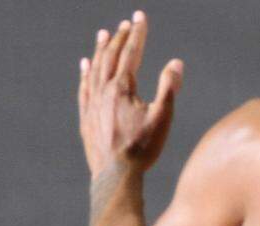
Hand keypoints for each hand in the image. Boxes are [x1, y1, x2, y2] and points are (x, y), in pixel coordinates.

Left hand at [78, 11, 182, 178]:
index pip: (131, 53)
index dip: (137, 33)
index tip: (140, 17)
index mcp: (122, 89)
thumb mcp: (162, 118)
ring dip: (101, 51)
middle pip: (110, 57)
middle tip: (126, 23)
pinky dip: (85, 74)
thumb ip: (169, 88)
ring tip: (104, 35)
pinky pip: (84, 88)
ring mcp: (92, 105)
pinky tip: (85, 66)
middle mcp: (103, 93)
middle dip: (120, 38)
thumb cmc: (141, 149)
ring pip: (95, 70)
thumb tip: (175, 63)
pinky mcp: (86, 119)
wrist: (114, 176)